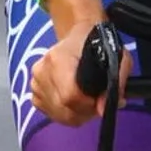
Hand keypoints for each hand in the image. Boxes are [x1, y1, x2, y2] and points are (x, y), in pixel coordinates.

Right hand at [30, 5, 115, 128]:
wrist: (78, 36)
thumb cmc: (99, 45)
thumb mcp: (117, 59)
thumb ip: (114, 85)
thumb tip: (103, 111)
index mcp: (59, 58)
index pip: (70, 95)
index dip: (88, 104)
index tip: (100, 99)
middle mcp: (42, 70)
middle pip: (63, 107)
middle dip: (84, 111)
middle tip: (96, 101)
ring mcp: (35, 81)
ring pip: (57, 113)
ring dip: (76, 113)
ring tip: (87, 100)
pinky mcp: (33, 90)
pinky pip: (51, 112)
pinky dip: (65, 112)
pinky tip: (74, 102)